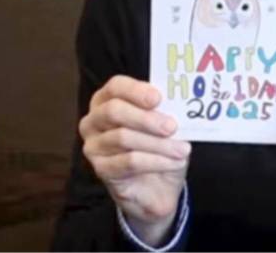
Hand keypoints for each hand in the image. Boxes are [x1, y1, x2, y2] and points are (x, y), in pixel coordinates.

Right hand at [79, 74, 191, 245]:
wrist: (155, 189)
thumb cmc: (157, 149)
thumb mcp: (163, 126)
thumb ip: (164, 112)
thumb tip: (177, 104)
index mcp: (106, 100)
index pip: (115, 86)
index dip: (135, 90)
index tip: (158, 98)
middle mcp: (93, 120)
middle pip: (114, 111)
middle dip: (145, 118)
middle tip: (171, 126)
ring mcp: (93, 146)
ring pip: (123, 138)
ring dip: (158, 144)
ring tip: (182, 149)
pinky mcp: (101, 169)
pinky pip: (129, 162)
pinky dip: (156, 161)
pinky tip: (175, 163)